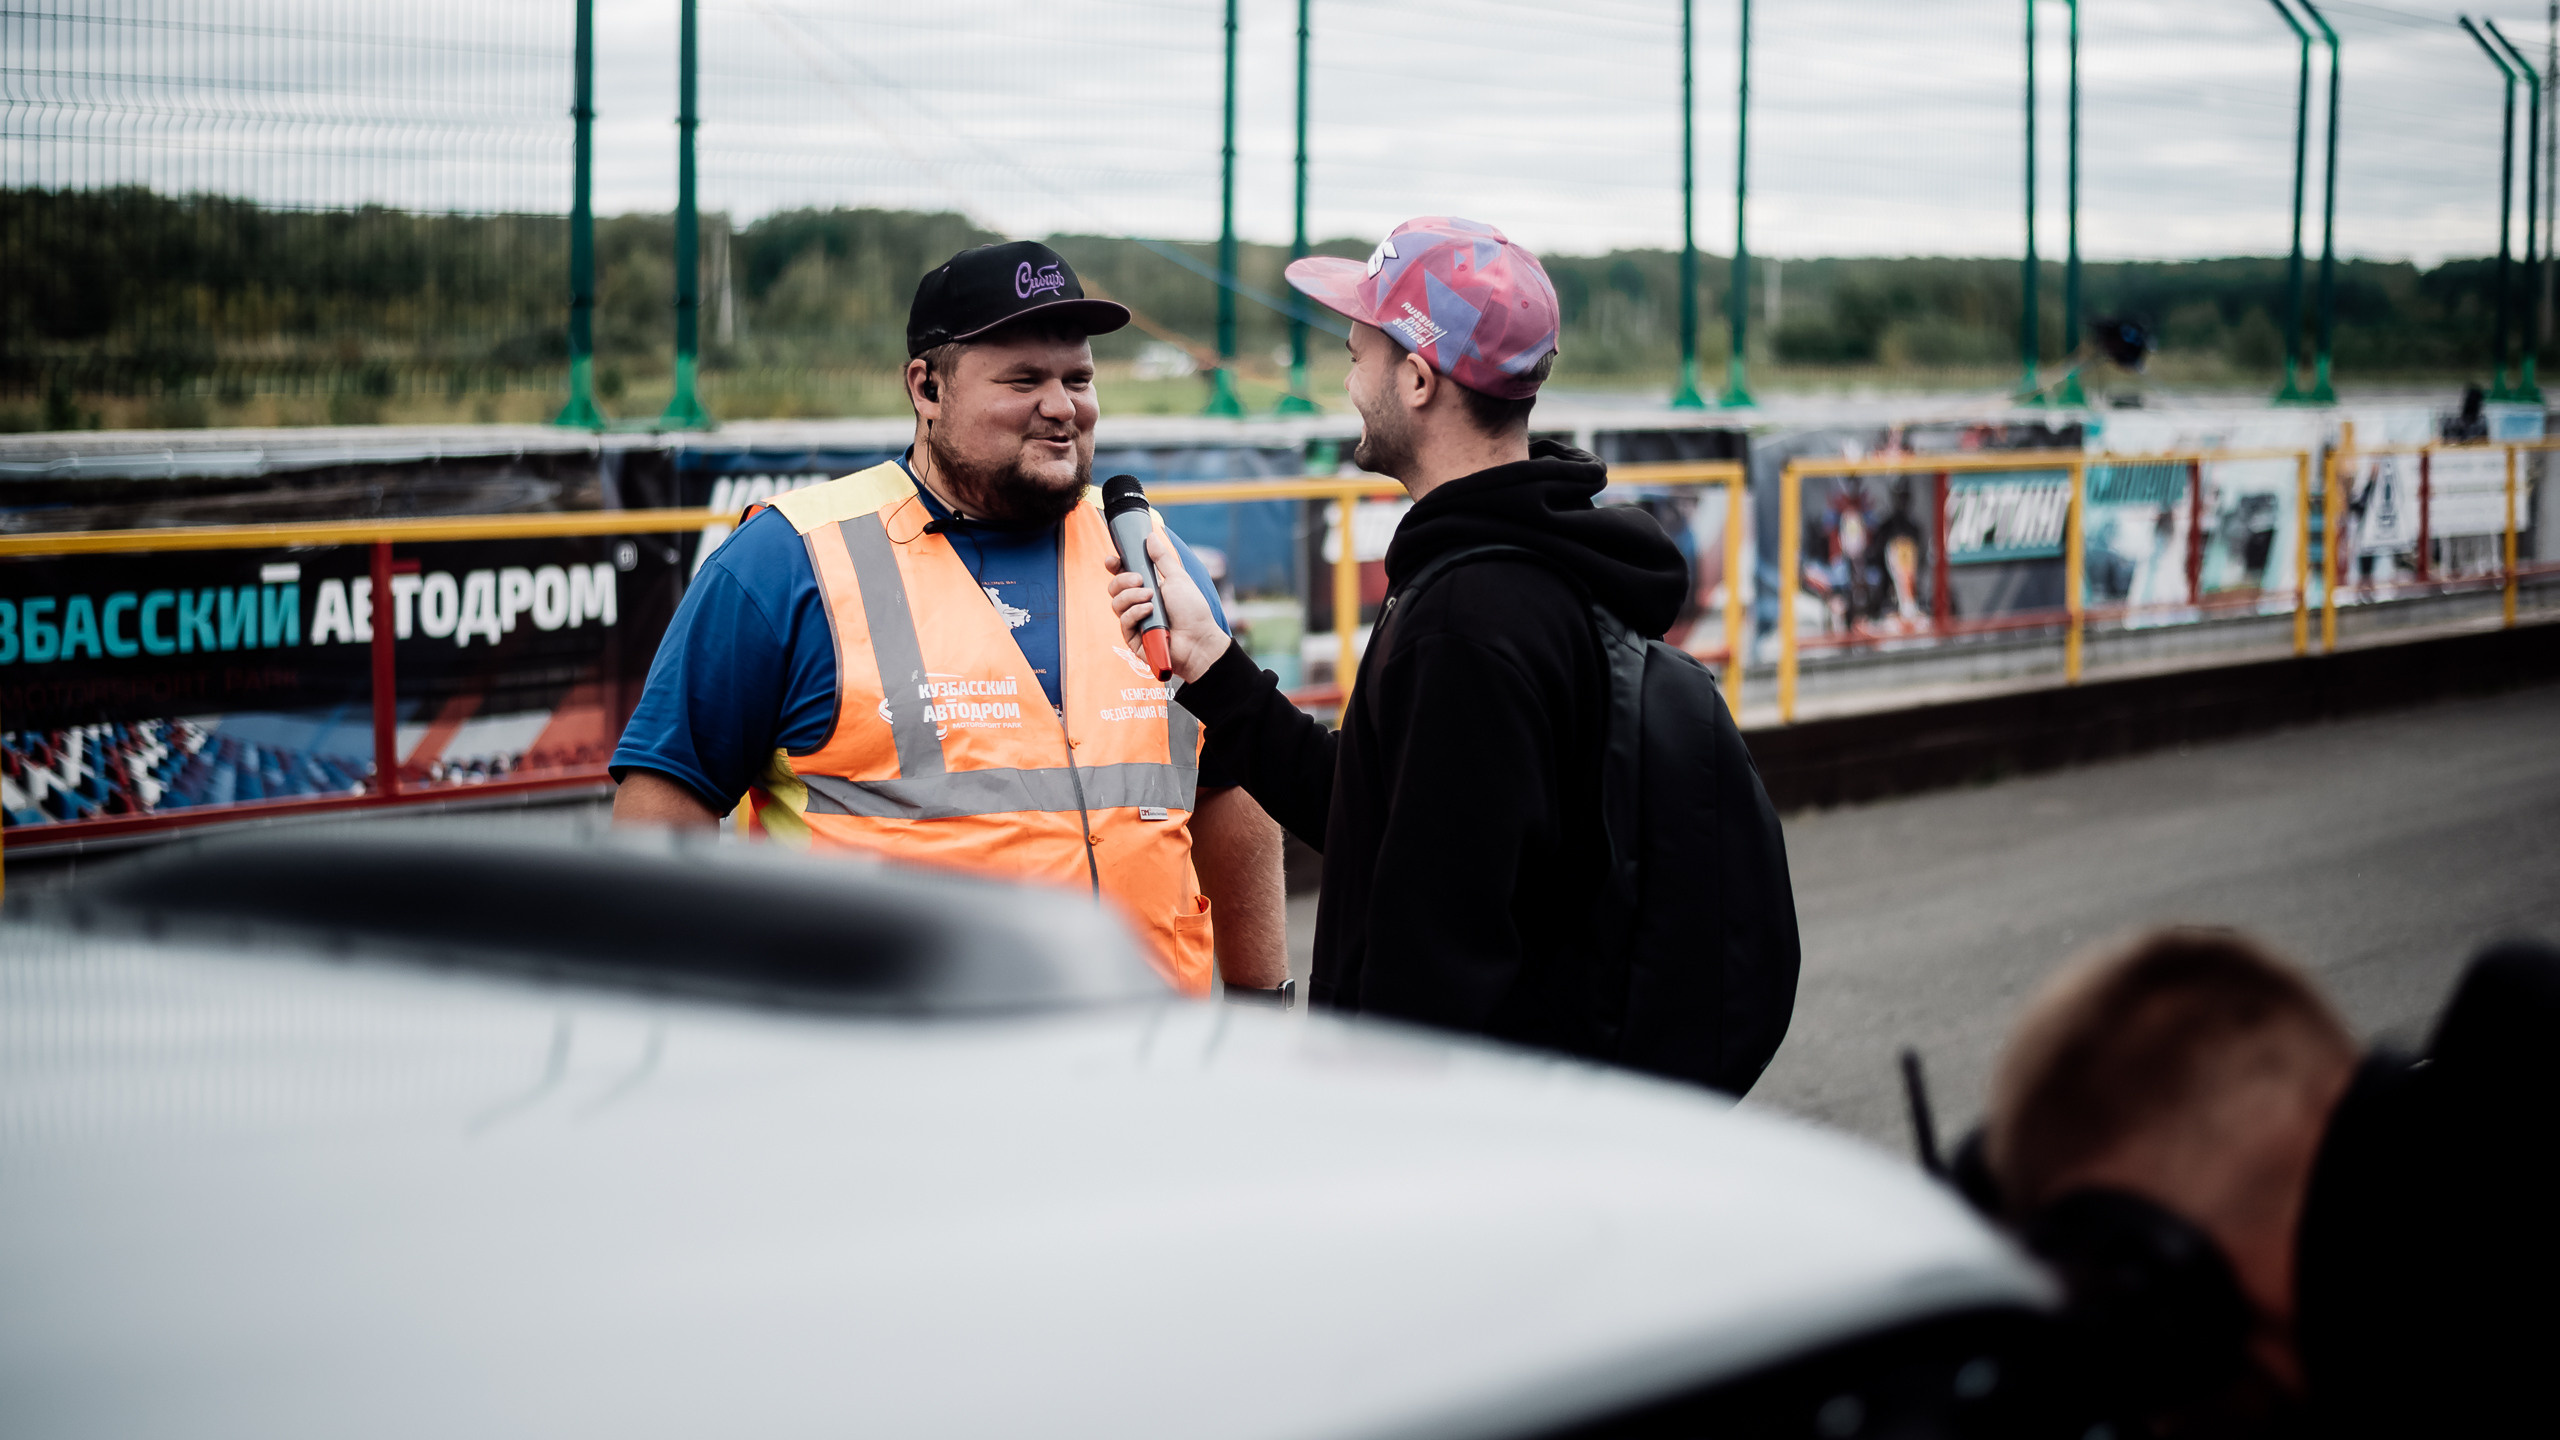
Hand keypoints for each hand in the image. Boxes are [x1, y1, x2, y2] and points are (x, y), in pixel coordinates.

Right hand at [1106, 531, 1231, 682]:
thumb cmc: (1192, 610)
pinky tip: (1149, 611)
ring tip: (1150, 598)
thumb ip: (1161, 558)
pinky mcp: (1133, 639)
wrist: (1199, 639)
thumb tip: (1150, 536)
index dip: (1114, 567)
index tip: (1113, 560)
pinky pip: (1124, 621)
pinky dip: (1135, 613)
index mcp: (1147, 588)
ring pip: (1116, 603)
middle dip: (1123, 580)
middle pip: (1114, 588)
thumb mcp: (1177, 578)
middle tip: (1141, 580)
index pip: (1122, 575)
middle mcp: (1138, 604)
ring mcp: (1135, 622)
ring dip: (1131, 596)